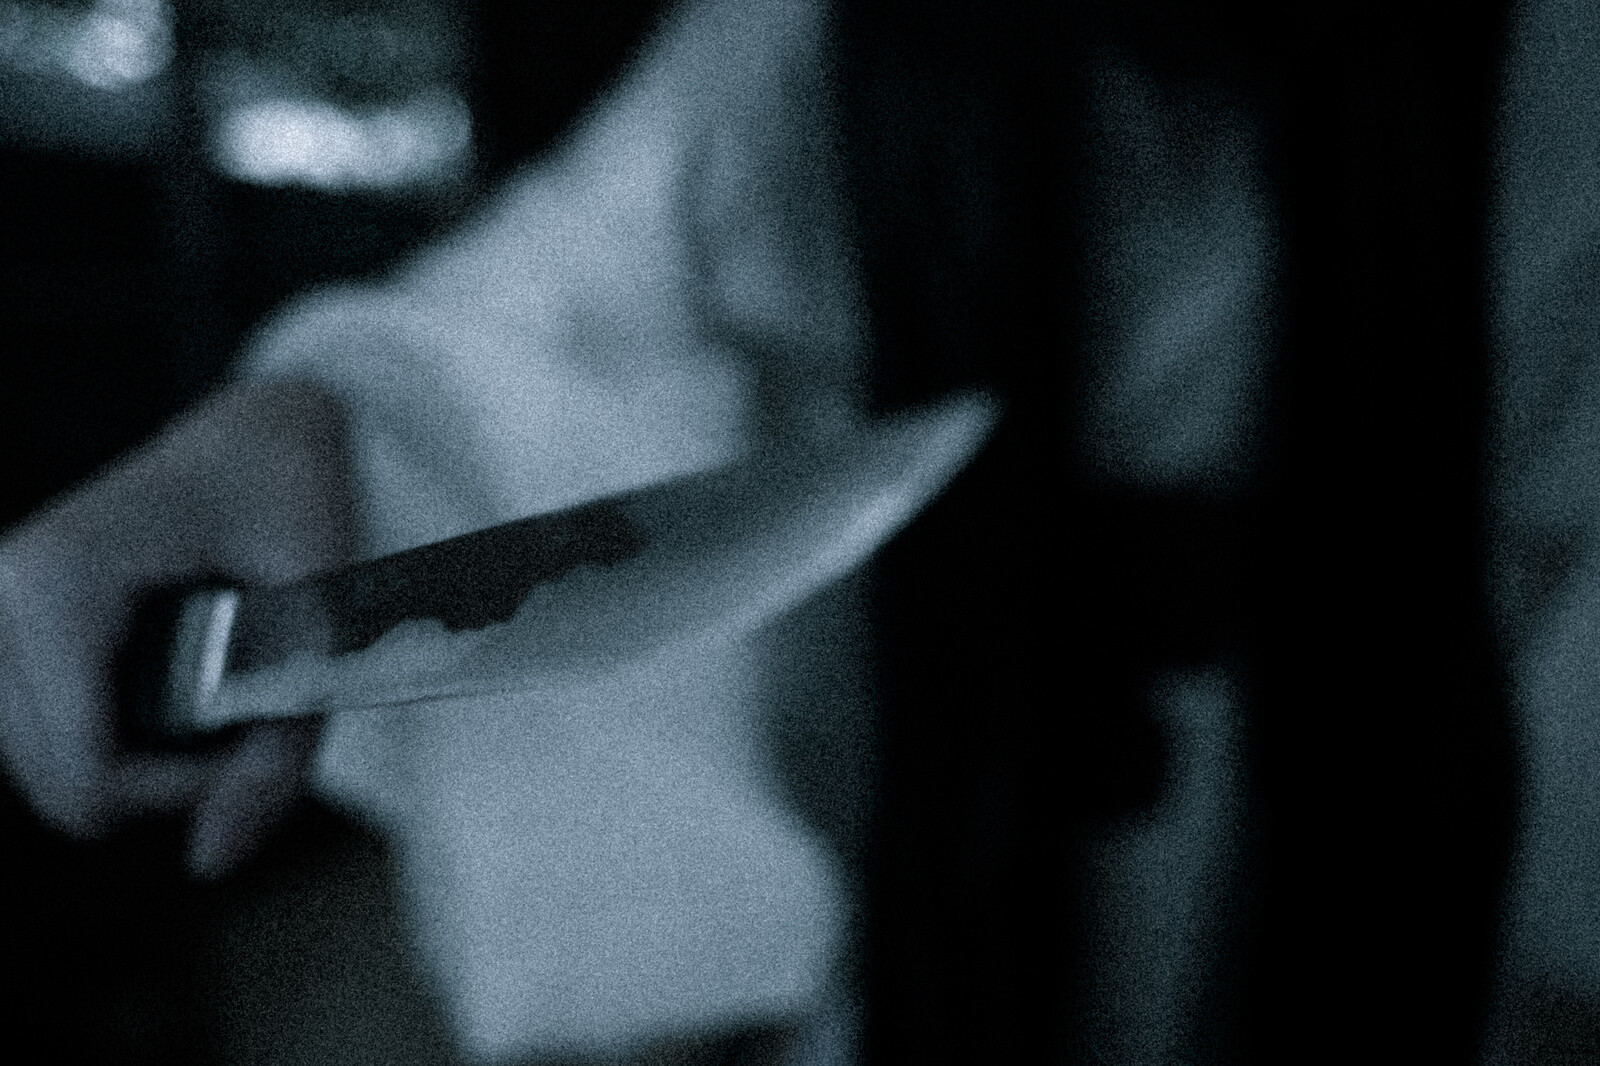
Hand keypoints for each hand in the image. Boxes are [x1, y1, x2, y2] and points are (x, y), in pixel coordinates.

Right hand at [0, 379, 354, 876]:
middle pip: (55, 782)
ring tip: (217, 689)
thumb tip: (210, 863)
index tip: (257, 734)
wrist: (266, 429)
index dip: (185, 788)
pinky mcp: (7, 622)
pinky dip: (113, 735)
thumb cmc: (297, 501)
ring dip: (138, 759)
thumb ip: (278, 748)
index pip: (84, 773)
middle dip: (162, 778)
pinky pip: (43, 732)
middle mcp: (1, 590)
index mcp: (57, 582)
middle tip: (245, 712)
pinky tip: (174, 682)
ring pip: (43, 767)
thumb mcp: (320, 621)